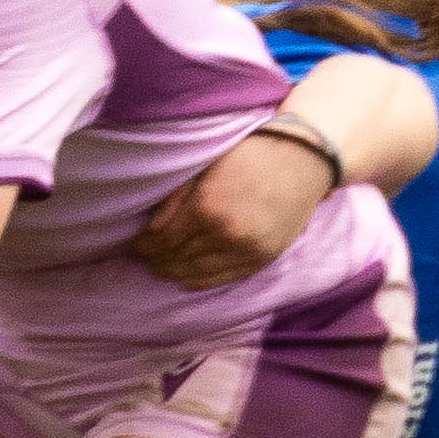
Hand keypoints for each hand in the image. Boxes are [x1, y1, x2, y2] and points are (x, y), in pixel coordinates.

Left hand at [133, 119, 332, 290]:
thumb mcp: (206, 167)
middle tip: (145, 257)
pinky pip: (223, 279)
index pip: (163, 239)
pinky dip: (200, 281)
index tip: (136, 244)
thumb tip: (151, 227)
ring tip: (162, 268)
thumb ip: (176, 198)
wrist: (302, 161)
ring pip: (197, 273)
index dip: (145, 245)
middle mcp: (226, 235)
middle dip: (157, 259)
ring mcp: (246, 251)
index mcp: (207, 208)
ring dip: (174, 272)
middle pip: (177, 258)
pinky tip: (186, 277)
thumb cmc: (251, 155)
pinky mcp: (261, 260)